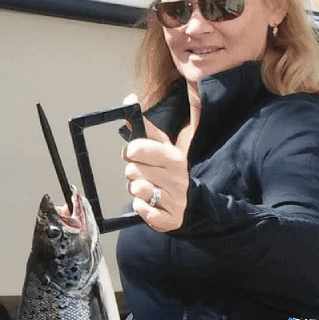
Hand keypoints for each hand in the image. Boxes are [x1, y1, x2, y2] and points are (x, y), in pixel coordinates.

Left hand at [124, 86, 197, 232]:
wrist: (190, 203)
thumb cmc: (168, 172)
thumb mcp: (161, 147)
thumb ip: (143, 127)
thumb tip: (129, 100)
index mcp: (174, 156)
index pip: (138, 148)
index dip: (130, 151)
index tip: (133, 153)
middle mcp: (177, 177)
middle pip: (132, 170)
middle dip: (132, 173)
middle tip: (143, 174)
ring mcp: (176, 199)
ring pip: (136, 190)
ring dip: (135, 190)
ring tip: (146, 189)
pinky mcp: (170, 219)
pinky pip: (141, 210)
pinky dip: (139, 207)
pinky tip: (148, 204)